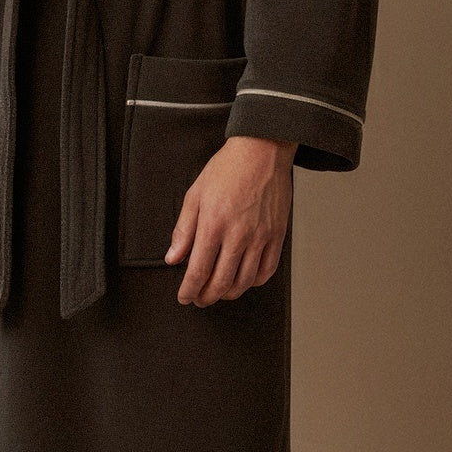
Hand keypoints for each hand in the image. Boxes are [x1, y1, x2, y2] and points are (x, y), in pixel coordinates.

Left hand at [164, 135, 296, 305]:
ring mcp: (261, 237)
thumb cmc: (227, 169)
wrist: (262, 152)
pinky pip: (267, 270)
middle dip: (206, 297)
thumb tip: (174, 258)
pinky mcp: (277, 235)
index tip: (184, 297)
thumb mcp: (195, 194)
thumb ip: (183, 230)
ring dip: (229, 293)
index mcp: (213, 224)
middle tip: (199, 299)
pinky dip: (254, 282)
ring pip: (245, 281)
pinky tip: (244, 280)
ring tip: (219, 293)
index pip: (198, 271)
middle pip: (221, 282)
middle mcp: (238, 235)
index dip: (189, 290)